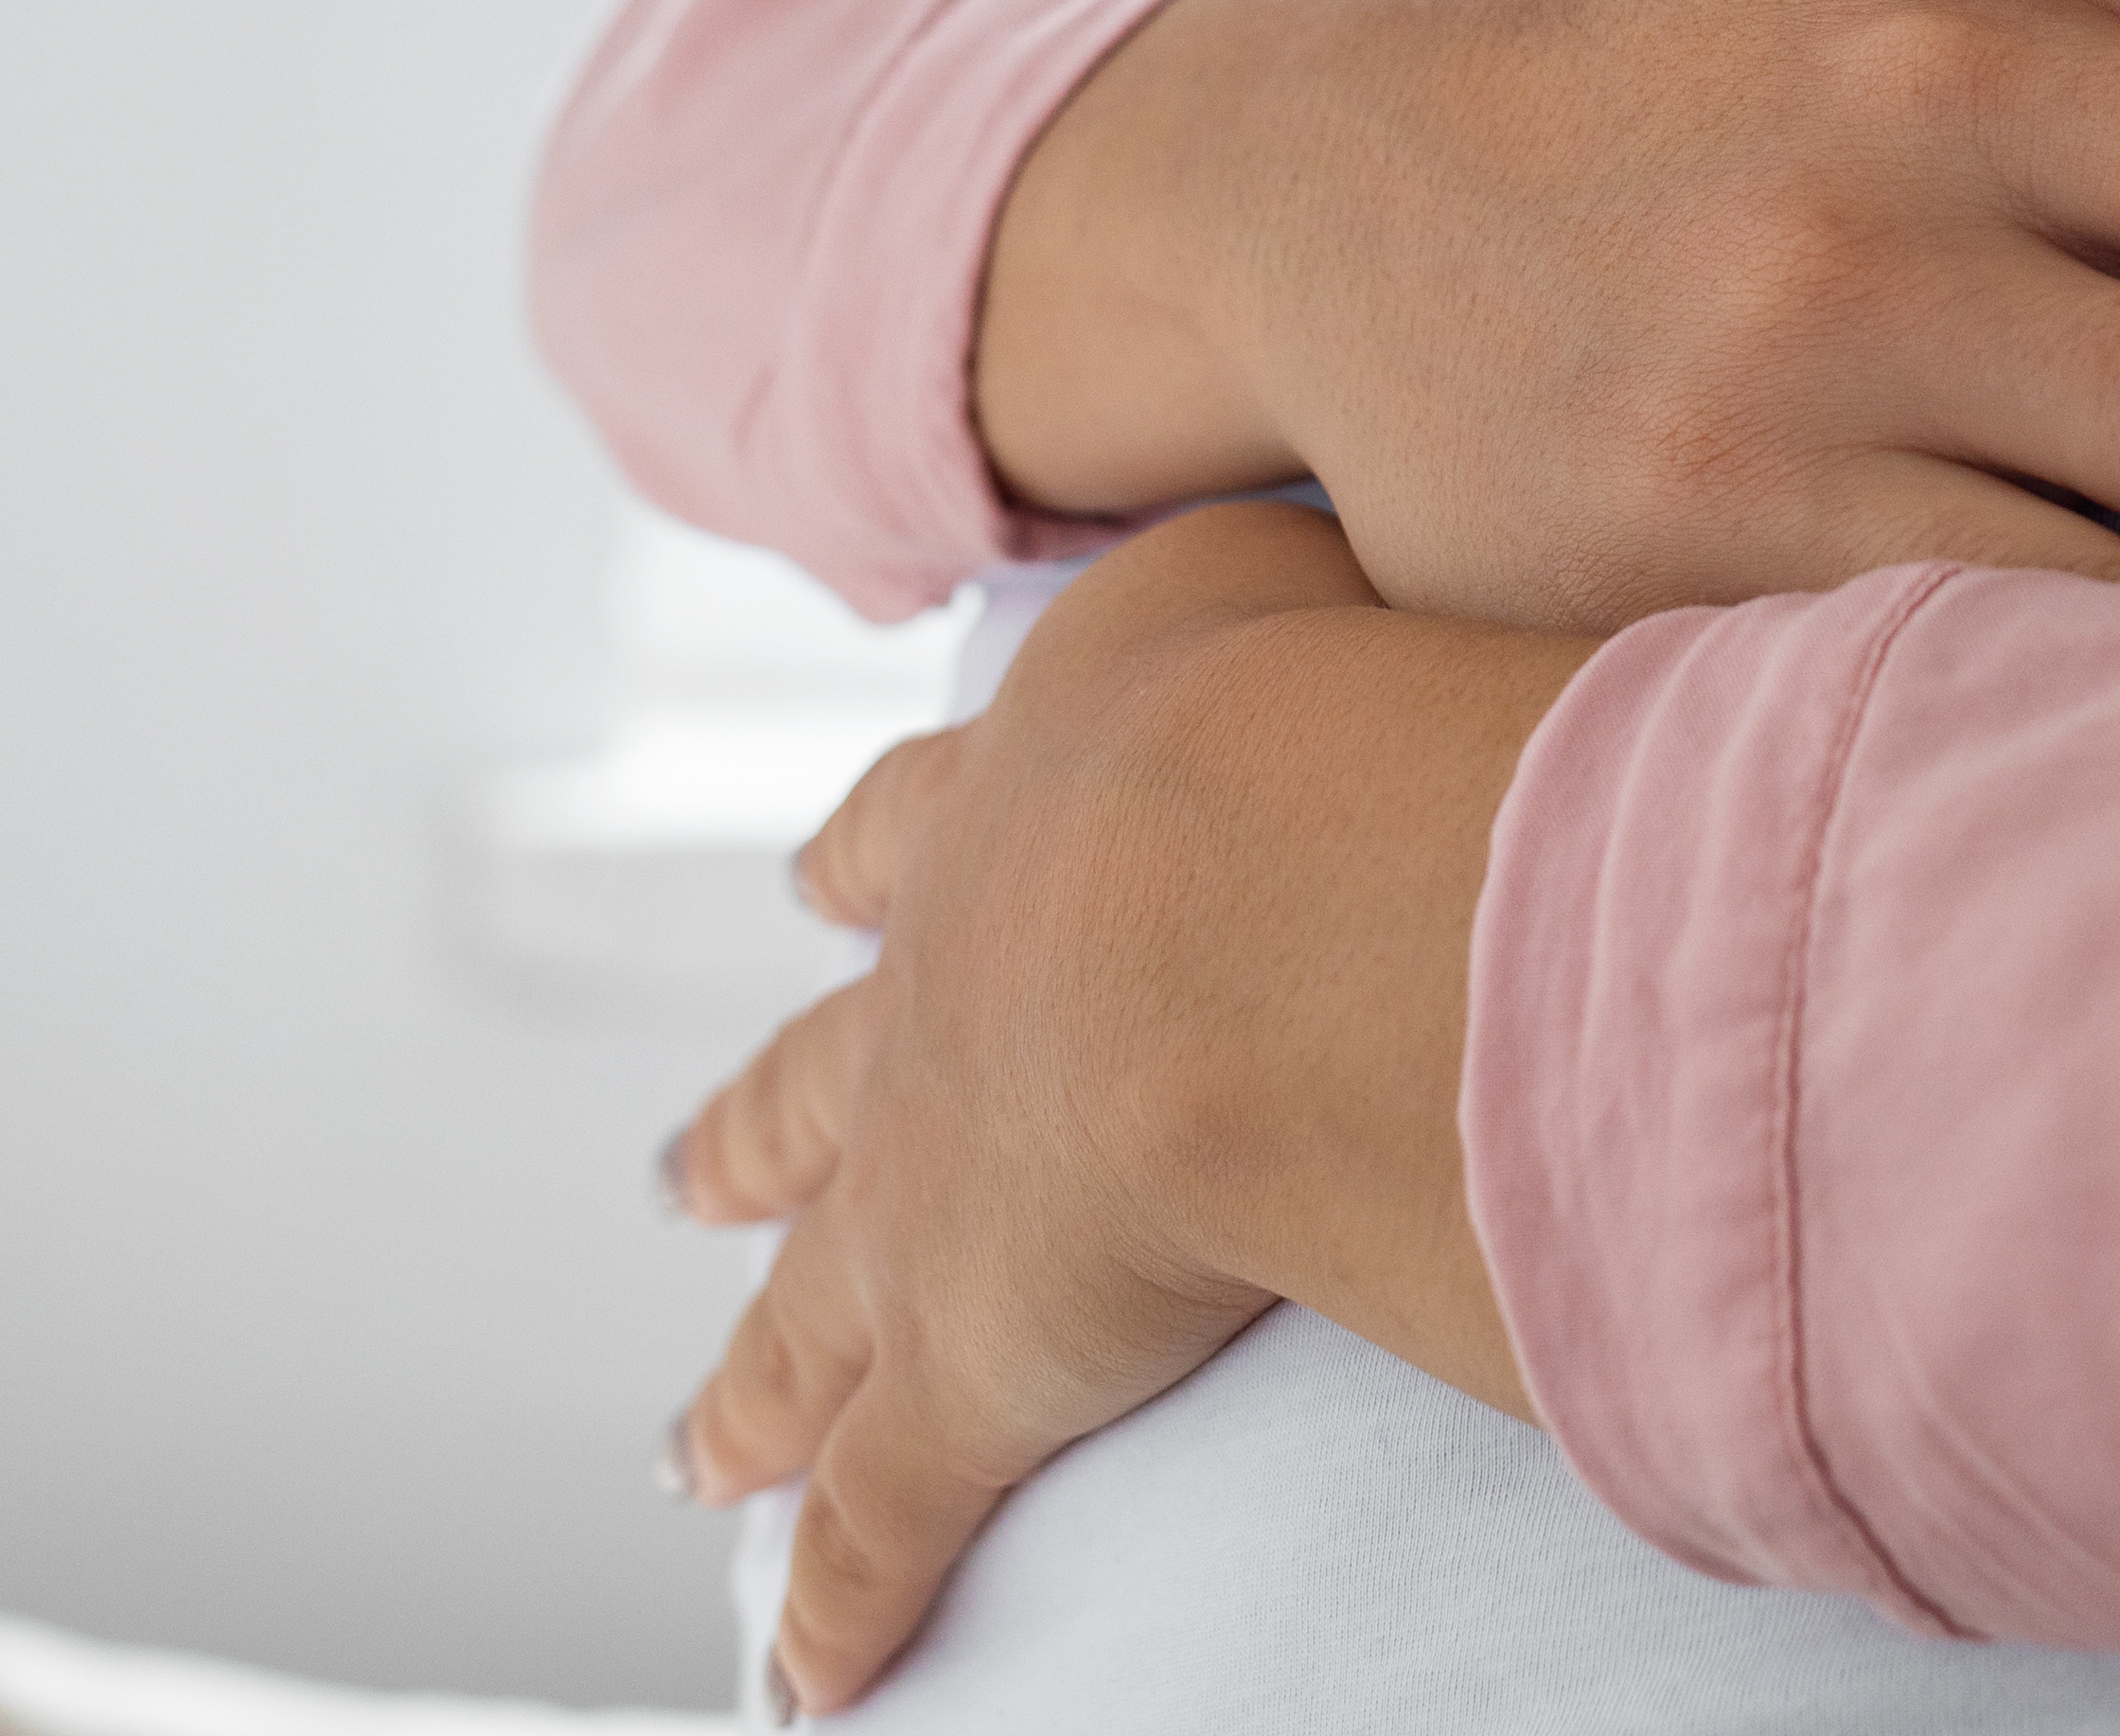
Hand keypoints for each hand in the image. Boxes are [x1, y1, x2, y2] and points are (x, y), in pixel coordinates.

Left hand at [664, 505, 1573, 1716]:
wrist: (1258, 875)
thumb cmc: (1330, 704)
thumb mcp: (1306, 575)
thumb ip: (1343, 570)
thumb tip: (1434, 503)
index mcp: (1031, 807)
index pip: (922, 837)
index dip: (877, 865)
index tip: (813, 887)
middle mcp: (946, 999)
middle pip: (825, 1083)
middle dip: (762, 1129)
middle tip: (685, 1172)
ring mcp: (938, 1192)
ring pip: (816, 1312)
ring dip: (756, 1382)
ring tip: (690, 1448)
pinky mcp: (972, 1375)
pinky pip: (888, 1518)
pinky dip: (842, 1603)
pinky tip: (804, 1685)